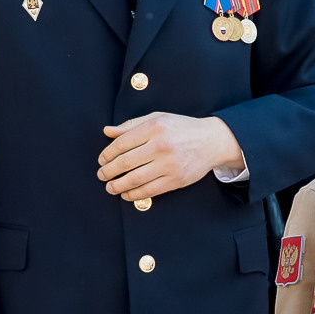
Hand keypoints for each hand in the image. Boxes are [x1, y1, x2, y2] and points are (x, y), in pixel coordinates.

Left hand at [99, 114, 244, 200]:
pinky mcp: (177, 179)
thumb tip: (107, 131)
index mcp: (154, 128)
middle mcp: (161, 146)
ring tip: (110, 187)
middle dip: (108, 172)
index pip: (121, 143)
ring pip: (135, 179)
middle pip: (125, 163)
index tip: (102, 160)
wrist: (212, 141)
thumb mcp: (157, 119)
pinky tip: (127, 194)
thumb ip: (132, 125)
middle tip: (102, 175)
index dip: (107, 154)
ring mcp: (170, 164)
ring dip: (118, 186)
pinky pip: (150, 190)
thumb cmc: (182, 128)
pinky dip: (134, 194)